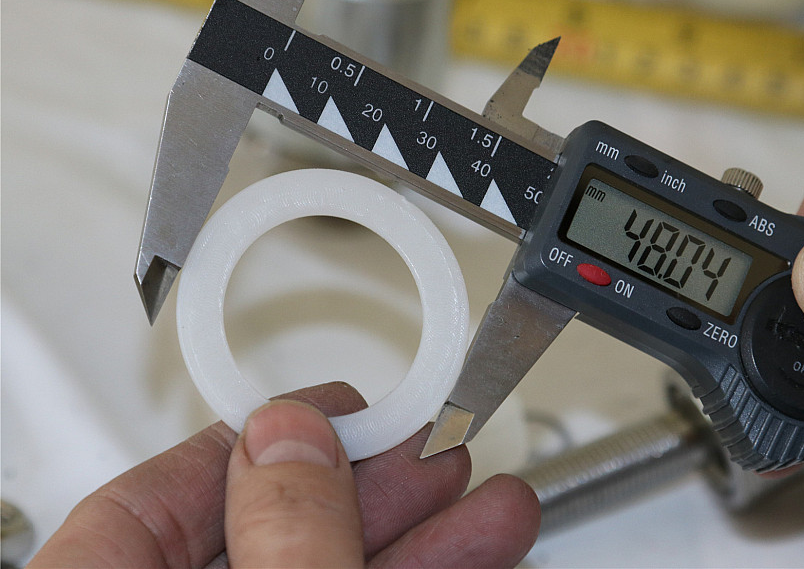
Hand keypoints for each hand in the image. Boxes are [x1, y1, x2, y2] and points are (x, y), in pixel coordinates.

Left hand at [29, 382, 539, 567]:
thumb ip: (285, 541)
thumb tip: (290, 439)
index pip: (152, 501)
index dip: (257, 442)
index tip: (338, 411)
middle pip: (262, 539)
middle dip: (370, 488)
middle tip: (436, 448)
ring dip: (419, 539)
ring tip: (490, 504)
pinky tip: (476, 552)